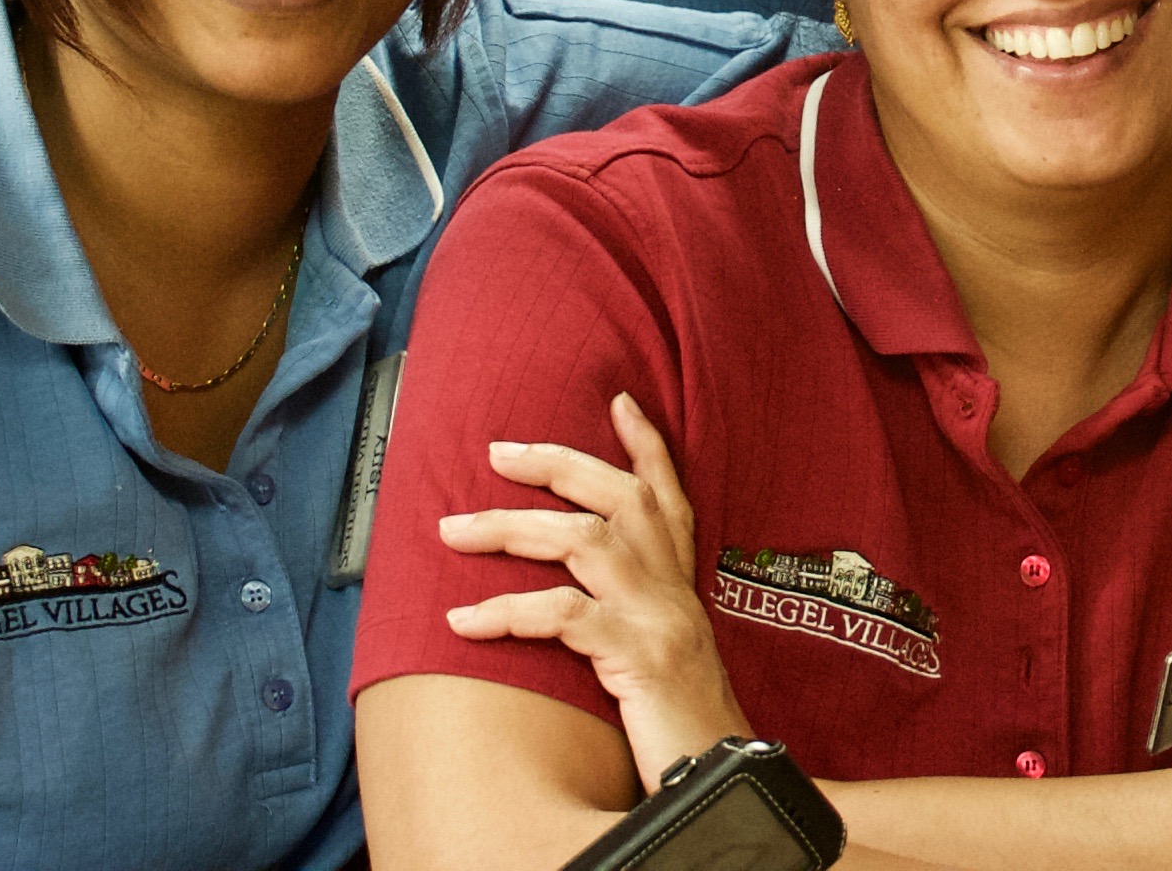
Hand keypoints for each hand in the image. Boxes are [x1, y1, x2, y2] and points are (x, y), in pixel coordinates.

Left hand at [436, 393, 747, 788]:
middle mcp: (674, 586)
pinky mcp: (638, 655)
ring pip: (581, 539)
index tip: (618, 399)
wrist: (719, 772)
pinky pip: (563, 615)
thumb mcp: (666, 649)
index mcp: (681, 582)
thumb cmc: (681, 720)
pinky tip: (463, 621)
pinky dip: (507, 612)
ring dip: (509, 529)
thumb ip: (638, 611)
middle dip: (555, 464)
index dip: (646, 443)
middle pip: (619, 495)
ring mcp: (658, 615)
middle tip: (497, 453)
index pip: (669, 493)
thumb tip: (582, 592)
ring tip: (452, 531)